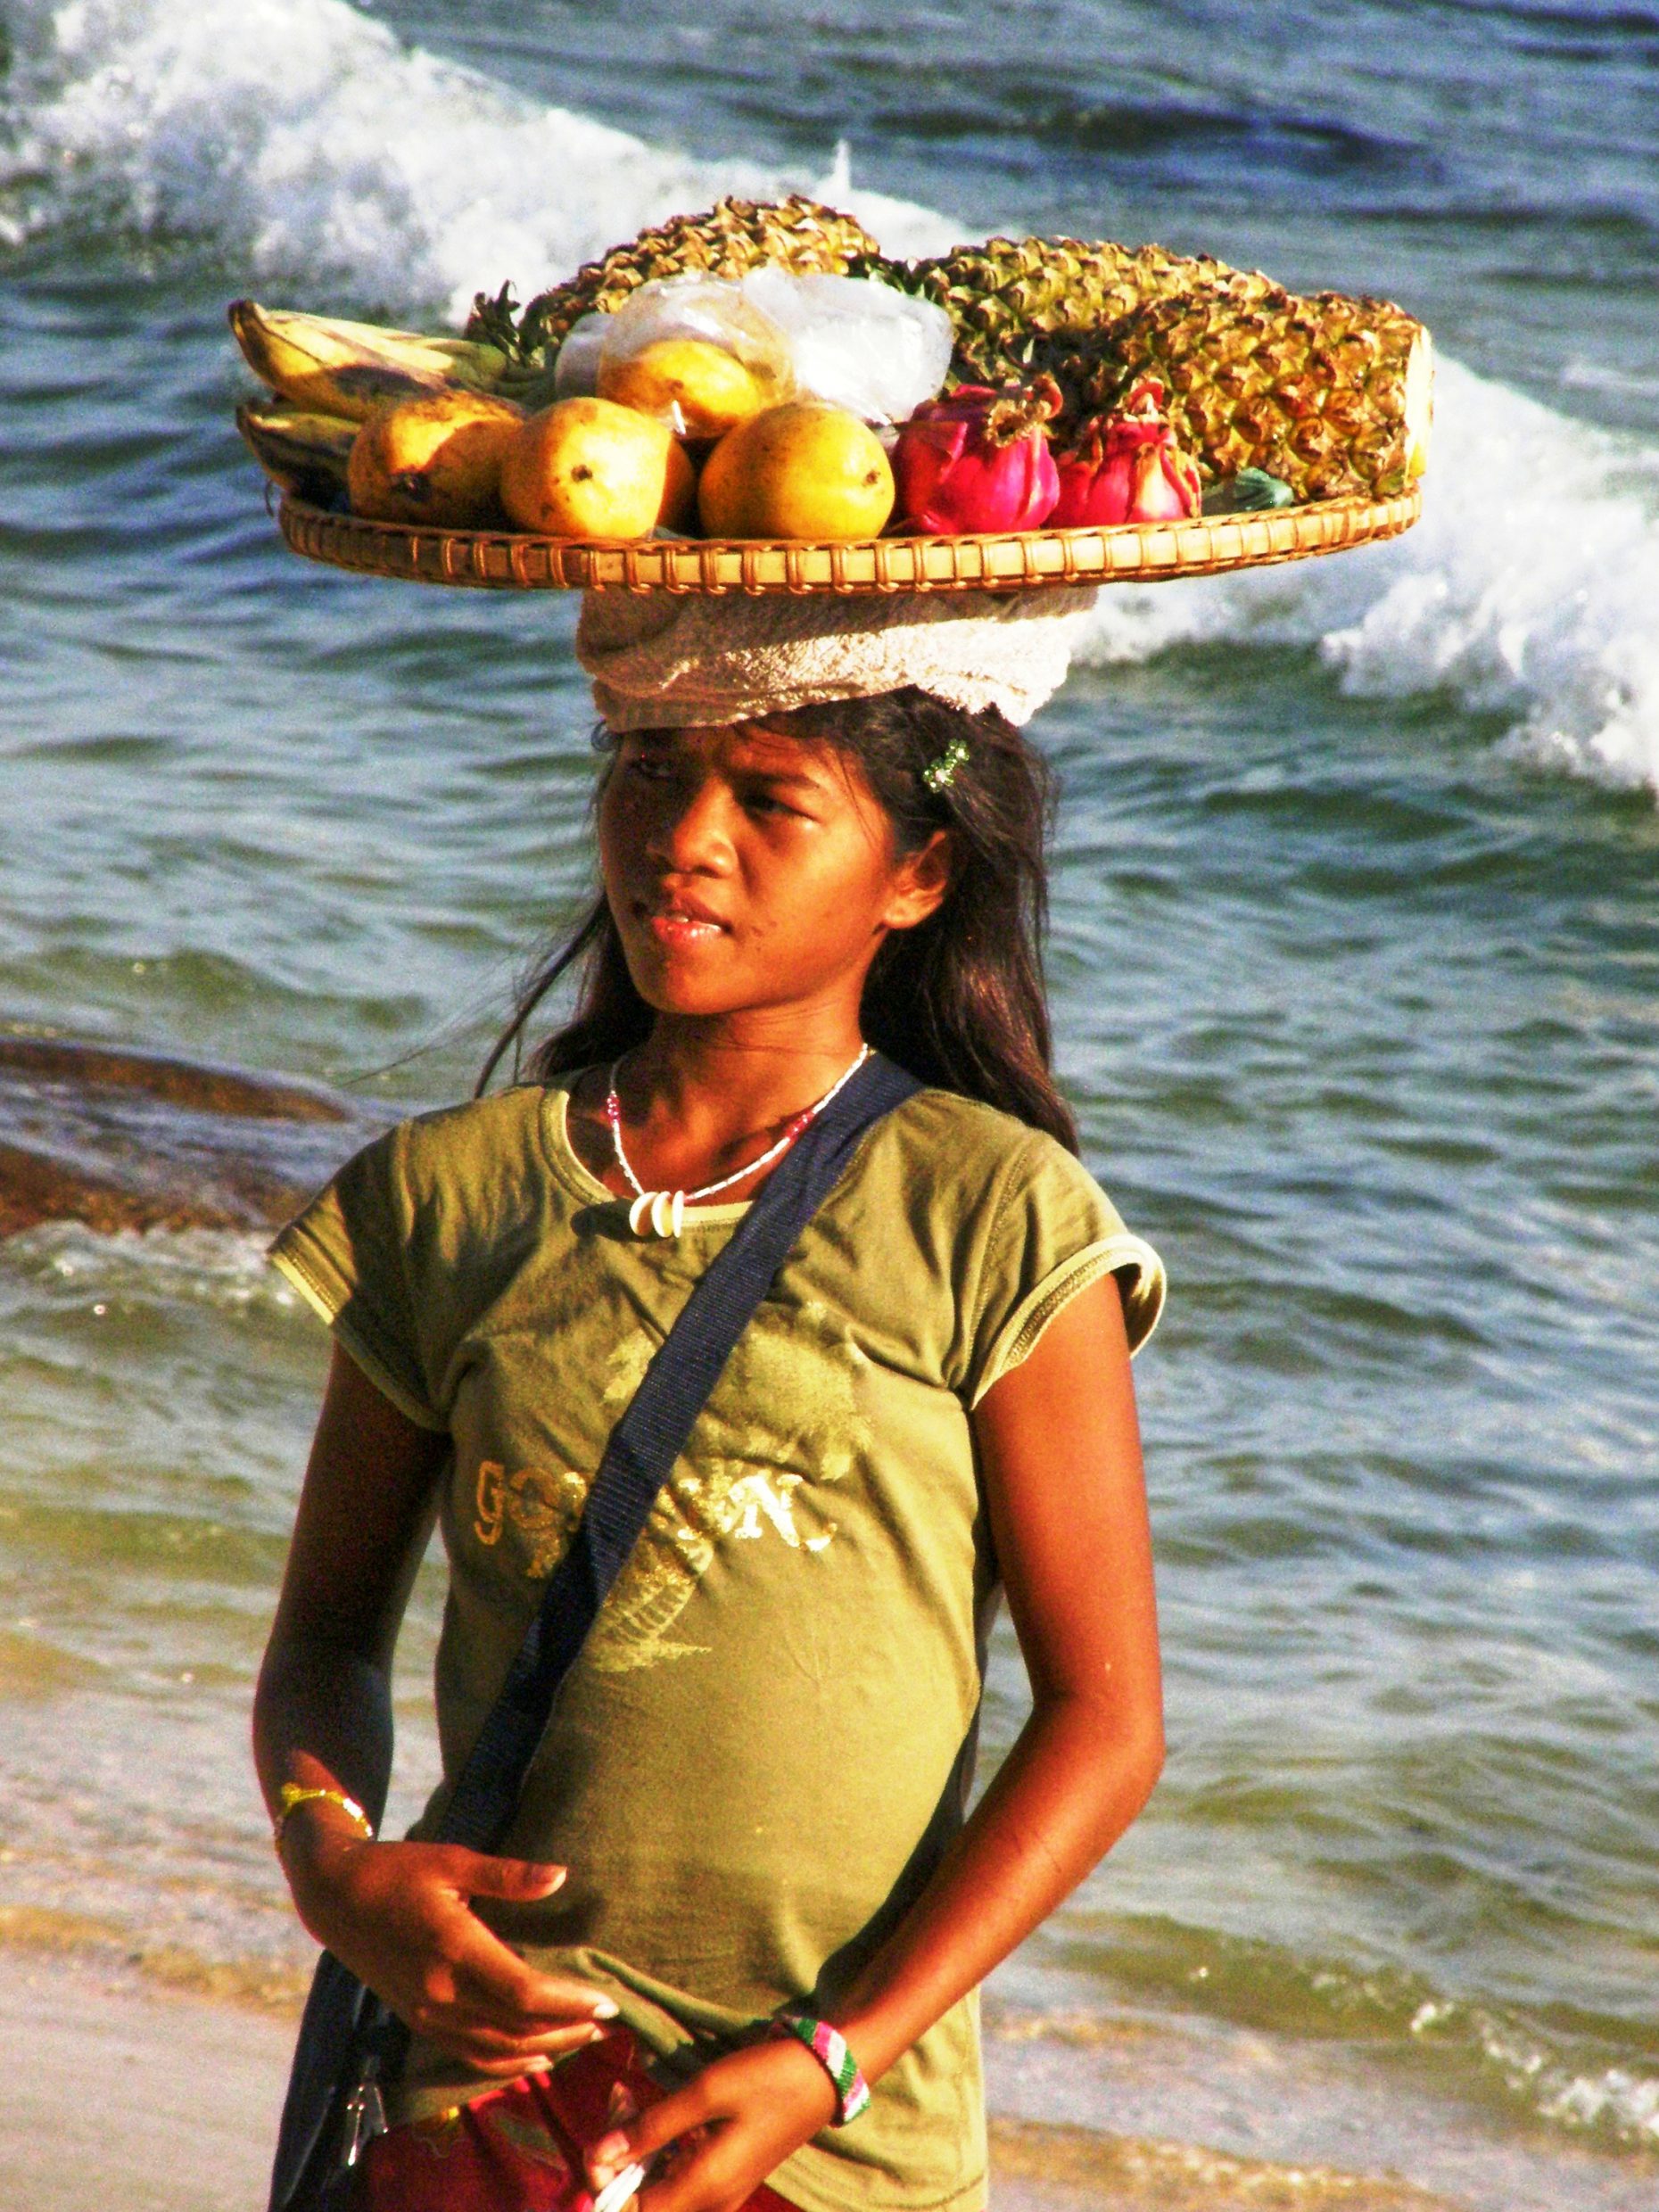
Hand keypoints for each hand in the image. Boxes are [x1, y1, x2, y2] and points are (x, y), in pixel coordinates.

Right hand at [282, 1816, 617, 2076]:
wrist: (335, 1898)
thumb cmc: (397, 1870)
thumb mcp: (451, 1861)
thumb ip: (507, 1875)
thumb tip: (560, 1876)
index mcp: (455, 1948)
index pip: (525, 1994)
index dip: (569, 2003)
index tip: (605, 2001)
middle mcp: (442, 1992)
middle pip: (517, 2029)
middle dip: (567, 2029)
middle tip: (607, 2022)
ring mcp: (427, 2013)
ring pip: (496, 2050)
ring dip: (544, 2049)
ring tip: (583, 2038)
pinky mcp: (418, 2020)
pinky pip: (469, 2054)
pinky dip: (506, 2063)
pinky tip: (534, 2059)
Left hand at [587, 2037, 837, 2211]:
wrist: (823, 2076)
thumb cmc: (766, 2079)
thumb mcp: (707, 2092)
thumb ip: (652, 2126)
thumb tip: (598, 2155)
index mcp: (704, 2189)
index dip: (605, 2187)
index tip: (597, 2140)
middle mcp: (710, 2204)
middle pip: (643, 2203)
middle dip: (617, 2161)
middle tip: (619, 2102)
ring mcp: (720, 2194)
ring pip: (657, 2188)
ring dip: (636, 2151)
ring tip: (629, 2098)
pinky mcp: (725, 2178)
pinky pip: (676, 2176)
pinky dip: (657, 2148)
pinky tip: (656, 2109)